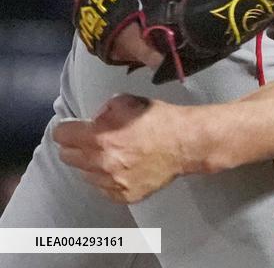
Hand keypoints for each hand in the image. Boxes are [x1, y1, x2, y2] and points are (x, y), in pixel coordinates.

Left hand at [53, 95, 202, 203]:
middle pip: (67, 157)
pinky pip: (102, 188)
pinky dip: (107, 179)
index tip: (73, 128)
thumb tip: (94, 120)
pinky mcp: (124, 195)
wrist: (187, 143)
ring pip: (84, 174)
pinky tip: (122, 168)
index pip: (62, 136)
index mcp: (99, 136)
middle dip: (76, 146)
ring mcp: (112, 182)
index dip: (67, 129)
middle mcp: (101, 163)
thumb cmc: (160, 119)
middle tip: (92, 141)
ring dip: (92, 164)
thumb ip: (105, 109)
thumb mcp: (129, 101)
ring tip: (111, 155)